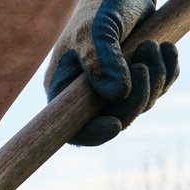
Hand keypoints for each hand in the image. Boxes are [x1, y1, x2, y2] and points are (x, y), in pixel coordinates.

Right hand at [46, 0, 179, 145]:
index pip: (72, 127)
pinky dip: (168, 72)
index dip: (92, 134)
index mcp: (64, 88)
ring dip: (156, 78)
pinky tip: (166, 48)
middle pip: (115, 119)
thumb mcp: (95, 31)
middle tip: (145, 64)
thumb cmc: (100, 8)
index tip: (115, 126)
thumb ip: (102, 61)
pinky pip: (158, 89)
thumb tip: (116, 95)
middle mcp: (87, 94)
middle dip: (137, 97)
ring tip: (153, 45)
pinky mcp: (137, 77)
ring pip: (141, 104)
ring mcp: (114, 88)